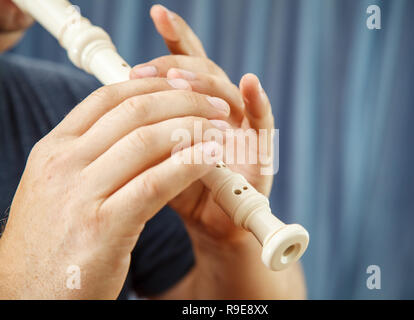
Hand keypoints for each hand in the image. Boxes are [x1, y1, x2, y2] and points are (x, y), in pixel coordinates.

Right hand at [0, 78, 230, 298]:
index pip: (108, 98)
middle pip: (134, 112)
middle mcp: (64, 164)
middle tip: (213, 105)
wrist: (29, 295)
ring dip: (192, 129)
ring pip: (147, 141)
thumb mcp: (60, 188)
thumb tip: (136, 130)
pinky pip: (155, 184)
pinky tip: (210, 159)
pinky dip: (188, 165)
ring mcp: (80, 195)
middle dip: (183, 102)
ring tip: (219, 130)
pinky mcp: (103, 228)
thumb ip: (90, 156)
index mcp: (54, 150)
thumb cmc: (53, 240)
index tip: (183, 86)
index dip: (153, 85)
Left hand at [130, 5, 274, 243]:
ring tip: (179, 79)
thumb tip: (111, 96)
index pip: (184, 64)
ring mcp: (240, 126)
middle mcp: (218, 109)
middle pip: (203, 71)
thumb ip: (141, 126)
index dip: (174, 39)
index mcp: (191, 106)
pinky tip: (250, 83)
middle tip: (147, 71)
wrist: (206, 225)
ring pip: (227, 91)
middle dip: (176, 66)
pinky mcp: (260, 150)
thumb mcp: (150, 153)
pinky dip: (258, 102)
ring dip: (204, 82)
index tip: (158, 15)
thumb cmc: (174, 187)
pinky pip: (263, 122)